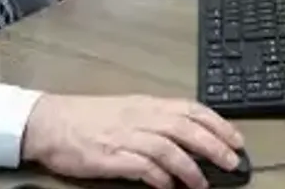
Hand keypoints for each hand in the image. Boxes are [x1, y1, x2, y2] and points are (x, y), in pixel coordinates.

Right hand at [21, 93, 244, 188]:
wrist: (48, 122)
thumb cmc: (85, 118)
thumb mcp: (125, 110)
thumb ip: (154, 120)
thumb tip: (185, 136)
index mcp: (145, 104)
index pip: (191, 109)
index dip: (218, 123)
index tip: (236, 138)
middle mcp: (139, 117)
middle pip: (186, 128)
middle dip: (214, 145)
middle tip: (232, 162)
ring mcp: (125, 136)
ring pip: (170, 148)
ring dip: (191, 168)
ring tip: (202, 184)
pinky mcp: (111, 156)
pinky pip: (144, 167)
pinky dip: (161, 178)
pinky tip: (169, 188)